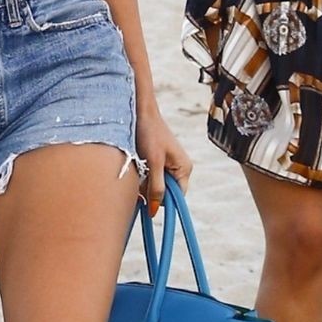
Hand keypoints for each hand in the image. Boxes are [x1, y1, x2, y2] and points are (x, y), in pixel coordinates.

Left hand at [135, 102, 192, 216]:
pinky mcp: (159, 161)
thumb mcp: (152, 162)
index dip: (161, 199)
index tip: (145, 193)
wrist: (140, 111)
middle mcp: (180, 168)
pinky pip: (152, 177)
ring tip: (138, 166)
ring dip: (145, 182)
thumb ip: (156, 187)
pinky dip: (143, 175)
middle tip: (140, 176)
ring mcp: (170, 165)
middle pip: (166, 193)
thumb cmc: (149, 133)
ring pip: (157, 185)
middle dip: (151, 190)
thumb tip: (155, 211)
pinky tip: (137, 164)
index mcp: (184, 169)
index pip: (176, 198)